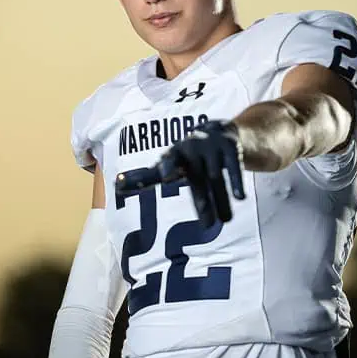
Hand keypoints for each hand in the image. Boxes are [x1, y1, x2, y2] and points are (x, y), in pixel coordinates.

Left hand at [115, 120, 245, 227]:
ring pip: (216, 178)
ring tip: (226, 221)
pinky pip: (233, 167)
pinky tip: (240, 198)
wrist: (224, 132)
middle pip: (197, 179)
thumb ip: (146, 177)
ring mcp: (211, 146)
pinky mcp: (230, 146)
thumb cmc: (191, 156)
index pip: (167, 163)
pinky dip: (235, 181)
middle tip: (207, 225)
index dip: (166, 168)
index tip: (165, 177)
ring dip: (221, 200)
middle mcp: (191, 148)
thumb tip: (116, 186)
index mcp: (174, 154)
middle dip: (203, 201)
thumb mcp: (172, 164)